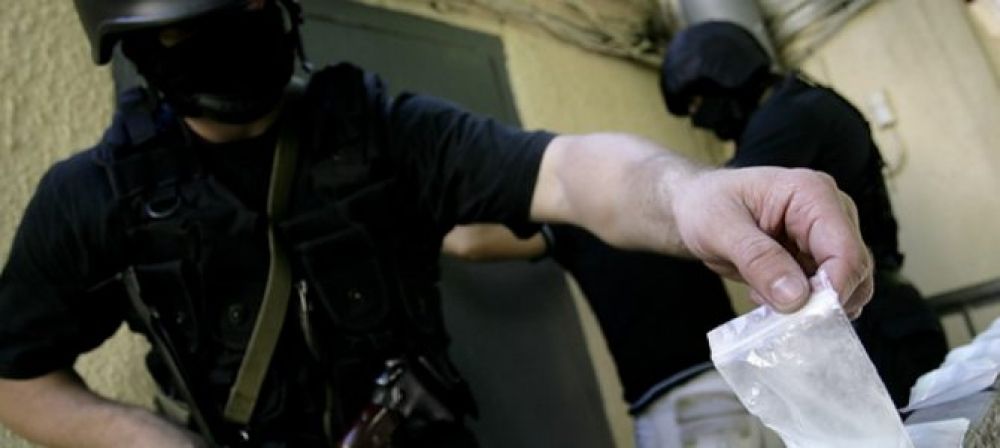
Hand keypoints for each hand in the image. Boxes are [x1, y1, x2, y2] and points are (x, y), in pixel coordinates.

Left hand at [671, 167, 872, 315]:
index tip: (803, 316)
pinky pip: (825, 294)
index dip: (832, 290)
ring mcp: (827, 238)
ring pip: (846, 287)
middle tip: (777, 311)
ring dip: (811, 305)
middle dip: (821, 301)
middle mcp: (831, 213)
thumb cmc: (706, 206)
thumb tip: (796, 297)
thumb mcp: (720, 228)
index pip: (845, 251)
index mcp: (812, 194)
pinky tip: (767, 295)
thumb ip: (757, 259)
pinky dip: (802, 306)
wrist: (696, 208)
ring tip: (765, 297)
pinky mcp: (817, 259)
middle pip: (854, 271)